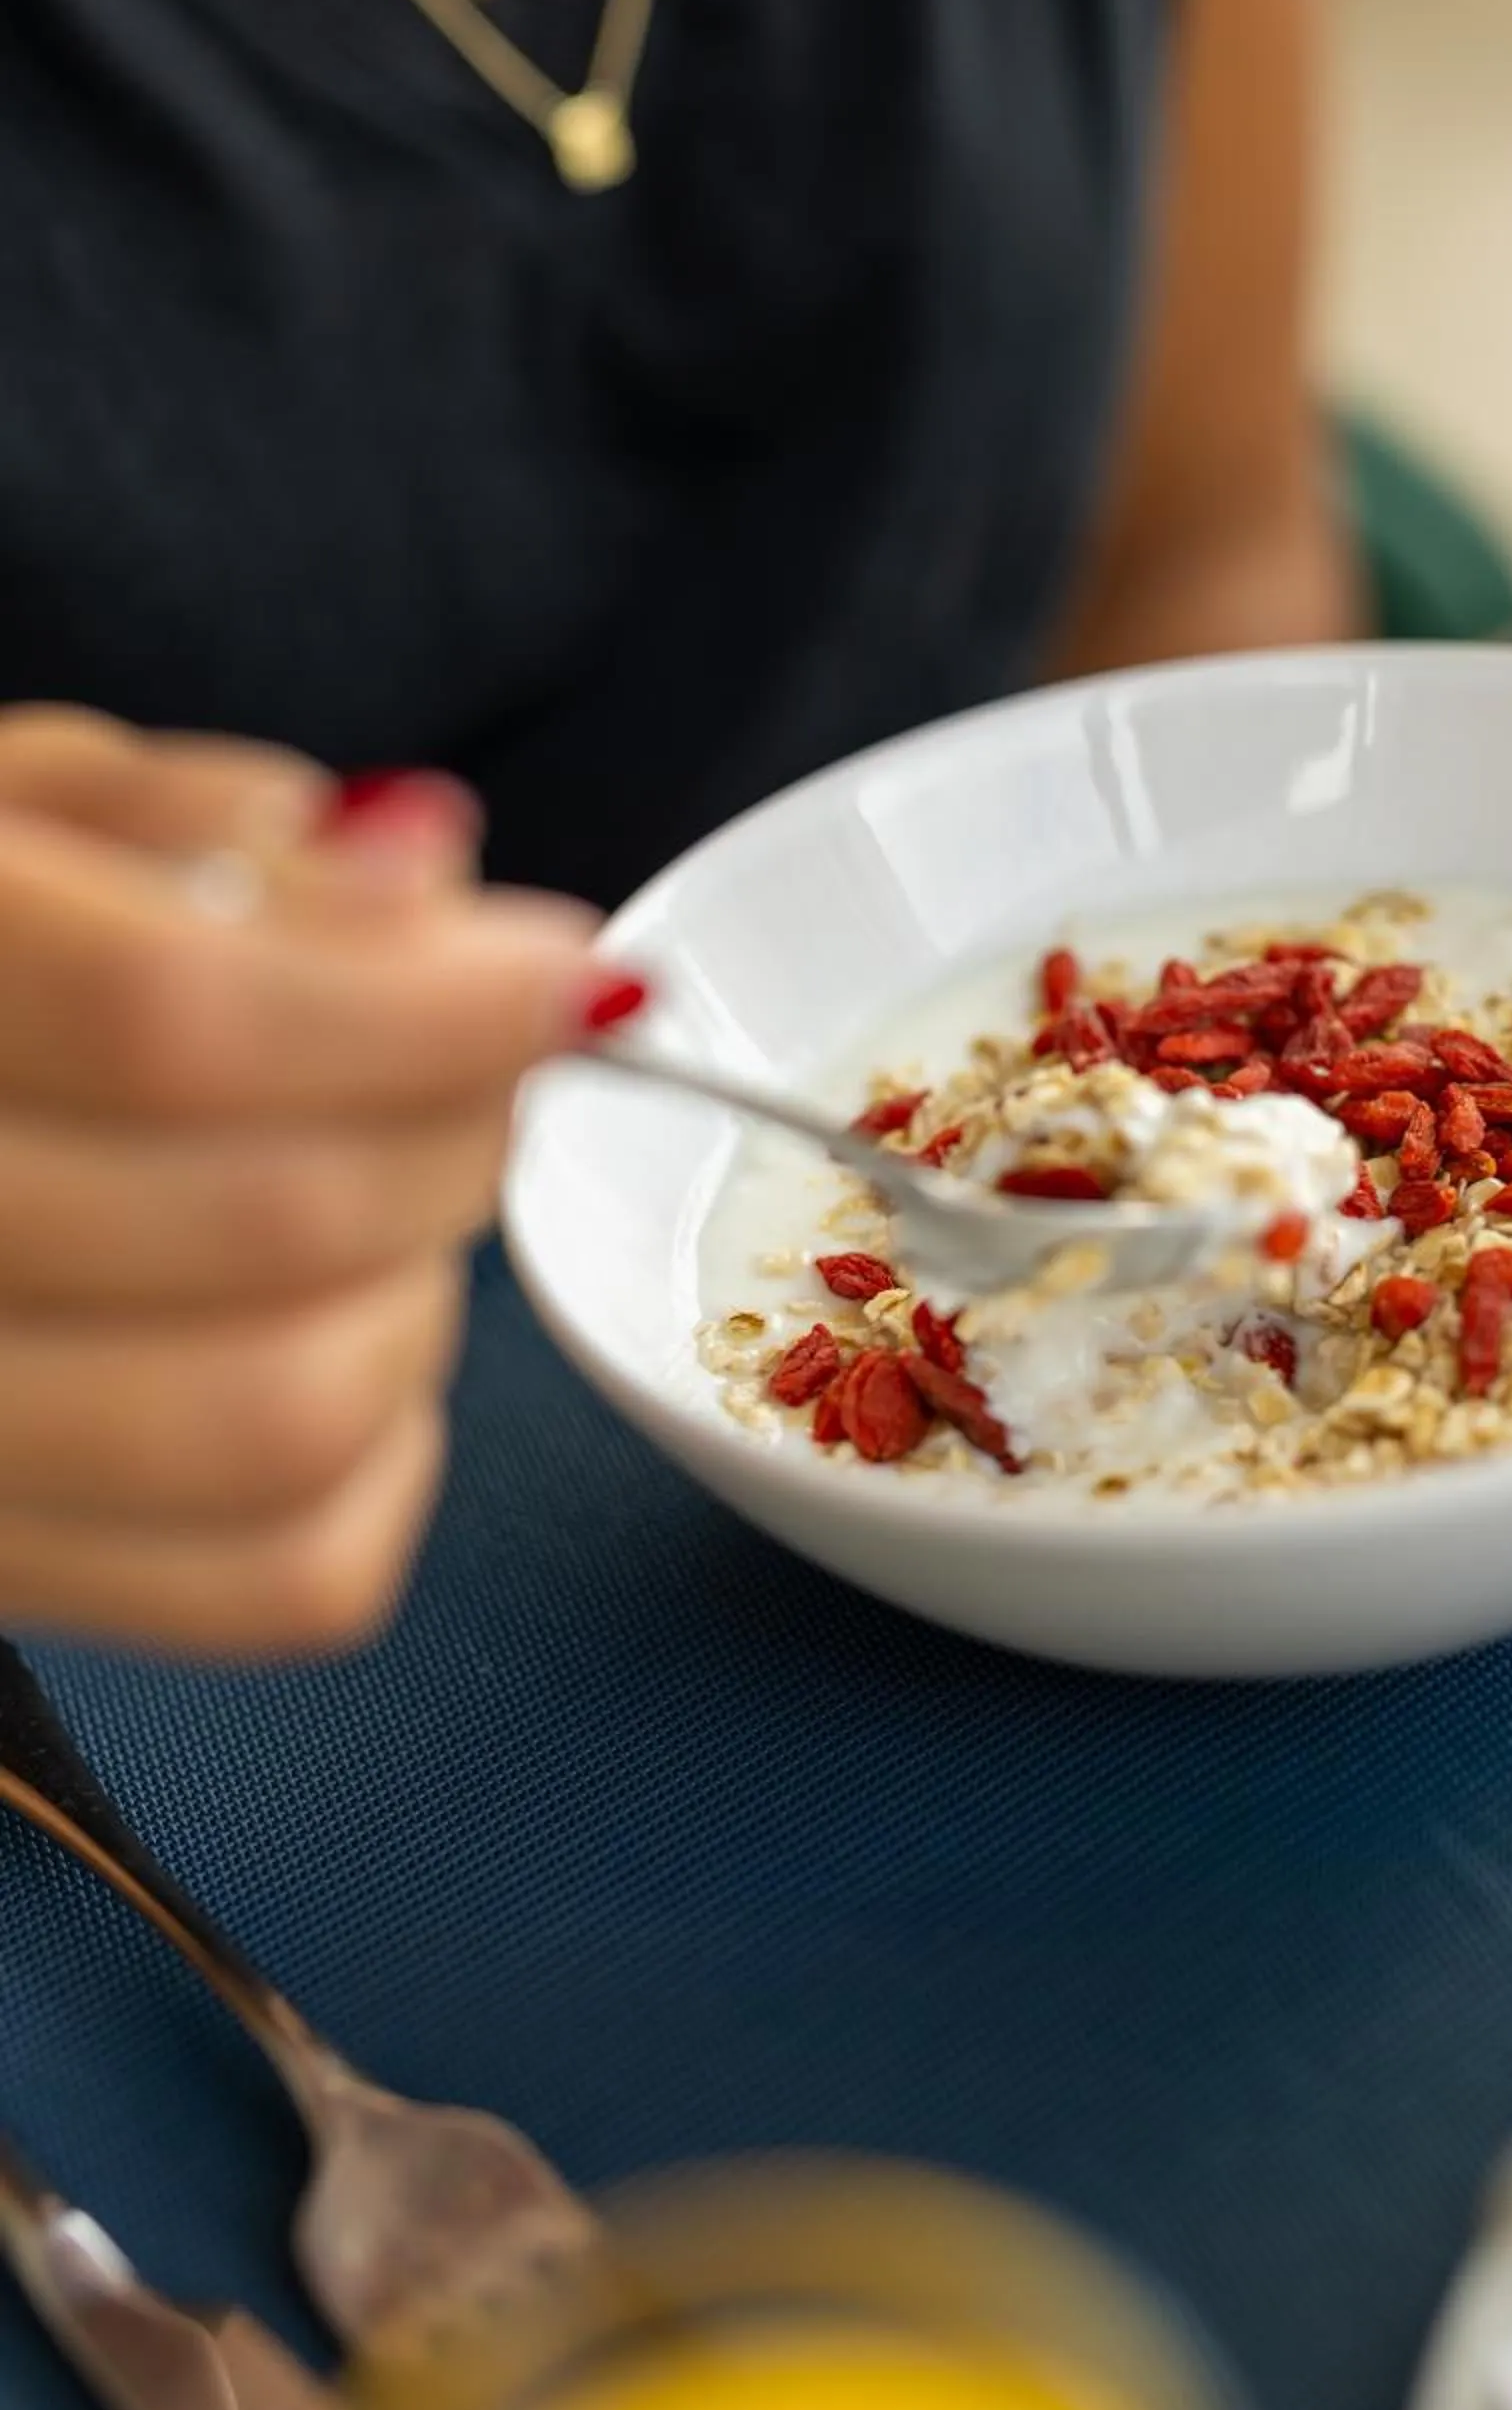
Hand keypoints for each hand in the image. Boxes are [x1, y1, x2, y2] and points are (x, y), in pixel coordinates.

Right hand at [0, 710, 604, 1654]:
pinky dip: (393, 1472)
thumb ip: (185, 825)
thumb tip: (418, 869)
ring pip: (285, 1421)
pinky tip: (360, 1352)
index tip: (558, 972)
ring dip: (423, 1300)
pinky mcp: (4, 1573)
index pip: (180, 1018)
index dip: (425, 1002)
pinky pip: (281, 1583)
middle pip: (271, 1224)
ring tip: (398, 1203)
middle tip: (484, 1068)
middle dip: (455, 1130)